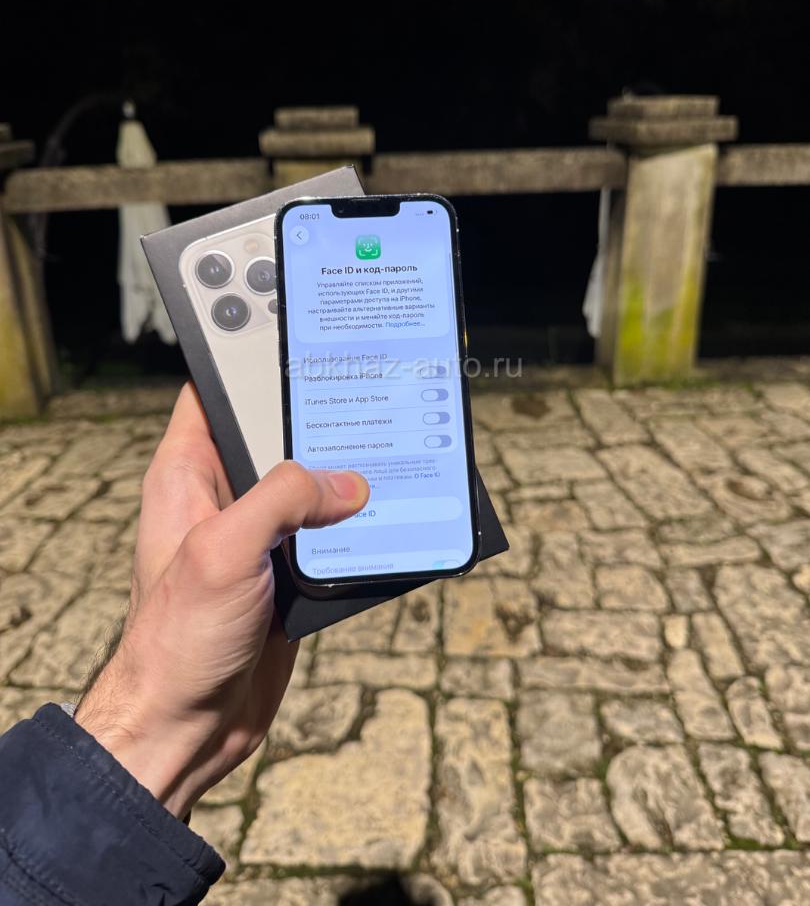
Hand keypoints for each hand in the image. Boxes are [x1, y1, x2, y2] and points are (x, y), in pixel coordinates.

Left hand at [75, 383, 368, 817]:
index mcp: (188, 474)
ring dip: (347, 476)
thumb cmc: (177, 639)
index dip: (250, 358)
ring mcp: (258, 534)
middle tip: (367, 387)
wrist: (187, 726)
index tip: (297, 334)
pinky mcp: (287, 571)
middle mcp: (223, 496)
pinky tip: (388, 515)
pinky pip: (329, 531)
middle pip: (277, 434)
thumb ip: (282, 500)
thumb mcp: (223, 551)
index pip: (214, 391)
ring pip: (311, 484)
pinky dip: (357, 525)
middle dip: (319, 417)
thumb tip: (347, 482)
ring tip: (390, 446)